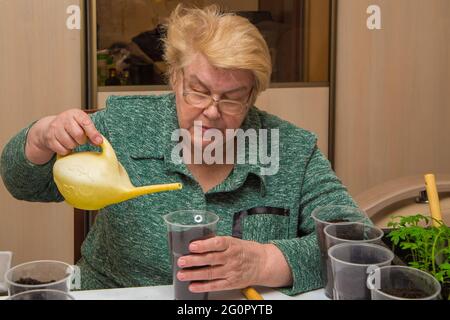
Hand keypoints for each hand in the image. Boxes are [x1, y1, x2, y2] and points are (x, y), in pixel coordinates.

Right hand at [26, 109, 102, 163]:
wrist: (50, 127)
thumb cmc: (71, 126)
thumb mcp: (82, 124)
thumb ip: (92, 132)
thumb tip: (99, 141)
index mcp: (75, 113)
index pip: (86, 123)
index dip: (93, 133)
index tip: (99, 141)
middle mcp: (64, 118)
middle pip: (78, 135)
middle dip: (82, 140)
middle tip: (80, 139)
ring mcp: (55, 128)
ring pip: (70, 143)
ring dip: (73, 145)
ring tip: (72, 140)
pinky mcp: (49, 138)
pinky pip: (62, 149)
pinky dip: (66, 150)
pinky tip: (65, 145)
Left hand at [176, 236, 292, 292]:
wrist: (263, 263)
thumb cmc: (246, 250)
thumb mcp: (234, 241)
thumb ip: (218, 243)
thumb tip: (198, 243)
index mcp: (232, 244)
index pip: (217, 244)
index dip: (204, 245)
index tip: (192, 246)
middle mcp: (231, 258)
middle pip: (211, 259)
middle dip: (194, 261)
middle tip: (181, 261)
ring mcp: (231, 271)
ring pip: (210, 273)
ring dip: (194, 274)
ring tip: (182, 274)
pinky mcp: (232, 282)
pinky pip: (215, 285)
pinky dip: (203, 286)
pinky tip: (193, 286)